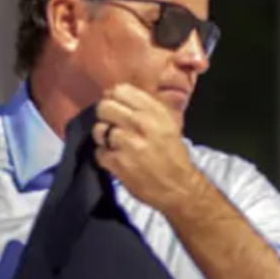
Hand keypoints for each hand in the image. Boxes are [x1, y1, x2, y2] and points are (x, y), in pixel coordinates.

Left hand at [93, 84, 210, 213]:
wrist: (180, 188)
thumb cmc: (173, 154)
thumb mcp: (168, 123)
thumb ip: (144, 106)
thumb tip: (112, 92)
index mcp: (155, 112)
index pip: (120, 90)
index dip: (115, 99)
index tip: (119, 109)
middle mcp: (142, 124)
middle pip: (105, 107)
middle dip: (107, 117)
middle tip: (115, 127)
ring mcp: (128, 144)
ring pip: (99, 129)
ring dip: (105, 138)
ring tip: (117, 145)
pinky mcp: (118, 163)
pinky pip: (99, 152)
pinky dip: (106, 157)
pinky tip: (119, 160)